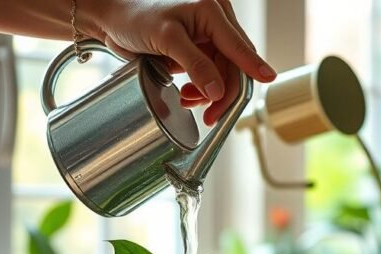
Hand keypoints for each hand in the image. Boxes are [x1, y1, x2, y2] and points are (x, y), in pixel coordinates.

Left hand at [79, 0, 274, 124]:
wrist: (112, 18)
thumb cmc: (135, 16)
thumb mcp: (166, 39)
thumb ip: (195, 64)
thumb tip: (218, 90)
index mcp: (211, 11)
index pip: (238, 45)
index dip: (253, 65)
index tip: (268, 78)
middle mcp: (214, 22)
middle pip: (233, 64)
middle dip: (223, 91)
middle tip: (212, 116)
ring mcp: (206, 36)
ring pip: (222, 72)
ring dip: (210, 93)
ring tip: (189, 102)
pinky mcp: (197, 49)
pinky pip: (210, 74)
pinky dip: (201, 89)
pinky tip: (187, 95)